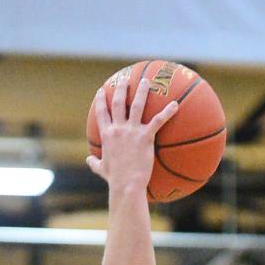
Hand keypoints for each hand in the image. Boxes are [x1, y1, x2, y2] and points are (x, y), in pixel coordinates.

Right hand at [86, 75, 177, 190]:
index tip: (102, 90)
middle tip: (124, 79)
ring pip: (137, 105)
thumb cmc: (115, 179)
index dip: (101, 100)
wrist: (126, 185)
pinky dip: (167, 112)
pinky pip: (158, 121)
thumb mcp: (102, 169)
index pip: (101, 112)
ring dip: (141, 91)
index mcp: (107, 135)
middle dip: (121, 88)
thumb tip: (89, 160)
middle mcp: (118, 129)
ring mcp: (132, 131)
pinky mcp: (145, 137)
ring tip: (146, 80)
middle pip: (118, 102)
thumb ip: (94, 162)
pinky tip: (175, 104)